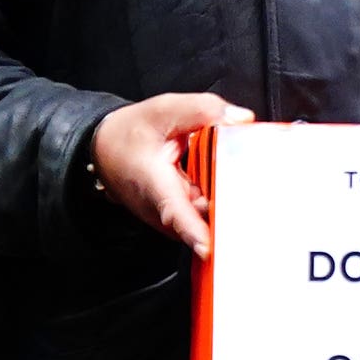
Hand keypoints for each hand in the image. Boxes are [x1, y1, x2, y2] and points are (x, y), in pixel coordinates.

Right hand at [91, 92, 249, 254]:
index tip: (209, 248)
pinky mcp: (175, 219)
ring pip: (205, 216)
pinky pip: (202, 213)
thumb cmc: (128, 133)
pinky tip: (224, 181)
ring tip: (239, 178)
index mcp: (155, 185)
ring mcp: (168, 218)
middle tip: (254, 185)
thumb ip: (203, 110)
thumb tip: (241, 119)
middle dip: (229, 206)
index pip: (176, 214)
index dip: (194, 231)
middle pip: (202, 217)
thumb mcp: (164, 110)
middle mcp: (160, 210)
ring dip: (224, 201)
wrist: (104, 147)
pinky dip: (216, 198)